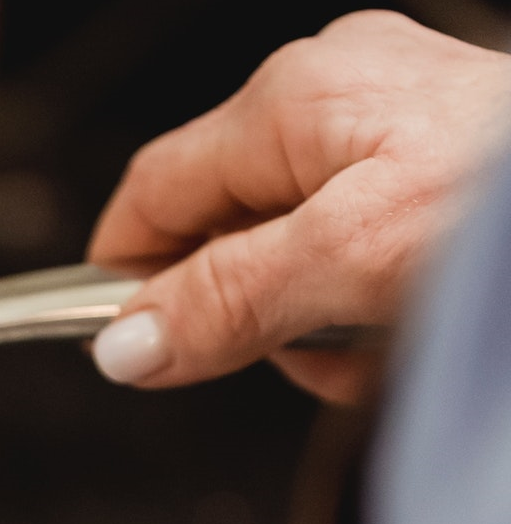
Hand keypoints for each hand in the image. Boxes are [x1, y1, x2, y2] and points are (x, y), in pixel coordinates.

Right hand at [86, 11, 510, 402]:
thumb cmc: (510, 214)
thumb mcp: (344, 265)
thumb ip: (222, 305)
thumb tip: (121, 348)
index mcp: (295, 99)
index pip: (153, 196)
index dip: (125, 280)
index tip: (123, 353)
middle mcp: (339, 100)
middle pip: (228, 244)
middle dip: (259, 323)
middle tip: (319, 353)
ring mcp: (396, 136)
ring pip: (299, 270)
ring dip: (327, 336)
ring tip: (392, 345)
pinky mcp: (440, 180)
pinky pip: (366, 267)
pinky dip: (381, 318)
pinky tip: (419, 331)